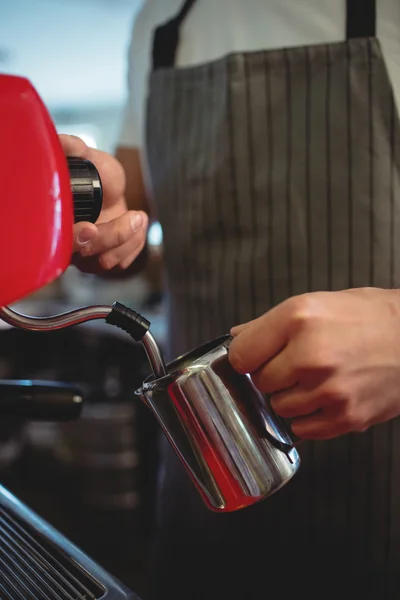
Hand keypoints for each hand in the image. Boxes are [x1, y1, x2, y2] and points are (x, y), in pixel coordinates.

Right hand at [59, 134, 147, 272]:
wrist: (108, 186)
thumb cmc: (94, 173)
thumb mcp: (86, 156)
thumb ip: (74, 148)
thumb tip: (68, 142)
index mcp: (54, 218)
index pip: (60, 238)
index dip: (76, 237)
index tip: (91, 228)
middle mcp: (66, 240)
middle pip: (85, 253)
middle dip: (111, 237)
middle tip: (133, 218)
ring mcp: (84, 253)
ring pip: (104, 262)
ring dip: (127, 241)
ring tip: (140, 218)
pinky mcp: (103, 258)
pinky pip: (120, 263)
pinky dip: (134, 246)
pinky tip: (138, 227)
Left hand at [229, 288, 399, 439]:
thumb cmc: (369, 317)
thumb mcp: (316, 303)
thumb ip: (270, 323)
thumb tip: (237, 338)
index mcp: (298, 319)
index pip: (240, 355)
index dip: (247, 357)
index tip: (256, 357)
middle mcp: (310, 355)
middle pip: (260, 382)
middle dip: (273, 375)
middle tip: (296, 363)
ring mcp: (328, 389)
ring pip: (279, 407)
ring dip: (291, 396)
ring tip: (316, 378)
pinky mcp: (346, 416)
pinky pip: (302, 428)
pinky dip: (309, 417)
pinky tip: (325, 396)